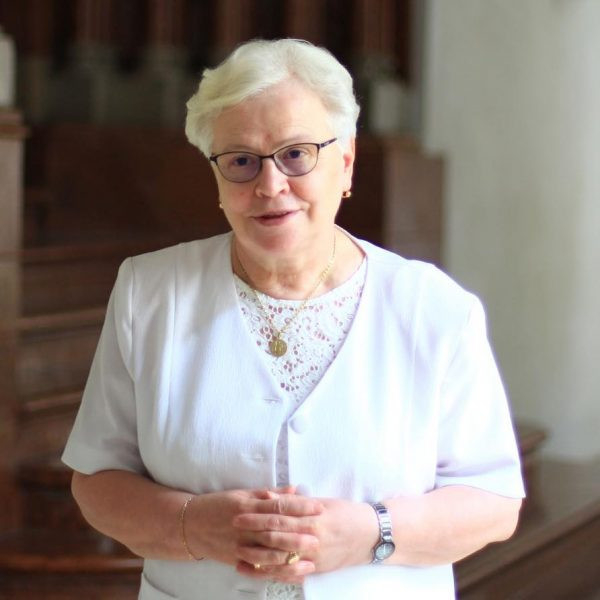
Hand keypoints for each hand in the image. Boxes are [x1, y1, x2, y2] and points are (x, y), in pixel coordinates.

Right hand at [184, 487, 322, 573]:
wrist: (189, 524)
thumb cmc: (217, 506)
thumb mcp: (242, 494)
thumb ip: (269, 493)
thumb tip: (293, 489)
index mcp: (247, 506)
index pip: (278, 505)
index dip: (299, 506)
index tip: (317, 506)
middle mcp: (244, 525)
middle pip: (276, 530)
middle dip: (298, 532)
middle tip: (319, 534)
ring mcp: (239, 544)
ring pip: (268, 551)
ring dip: (290, 554)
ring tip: (309, 555)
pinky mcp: (236, 559)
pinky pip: (258, 567)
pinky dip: (275, 570)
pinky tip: (290, 571)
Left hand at [234, 497, 377, 581]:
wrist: (371, 535)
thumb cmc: (347, 514)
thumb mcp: (322, 501)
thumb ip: (295, 502)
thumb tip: (269, 497)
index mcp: (313, 518)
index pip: (279, 516)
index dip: (258, 515)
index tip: (241, 512)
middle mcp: (312, 538)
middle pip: (276, 536)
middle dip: (253, 532)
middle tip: (234, 527)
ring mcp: (314, 557)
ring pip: (280, 559)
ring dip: (257, 557)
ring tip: (239, 553)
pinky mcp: (316, 570)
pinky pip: (291, 575)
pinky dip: (272, 574)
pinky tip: (258, 571)